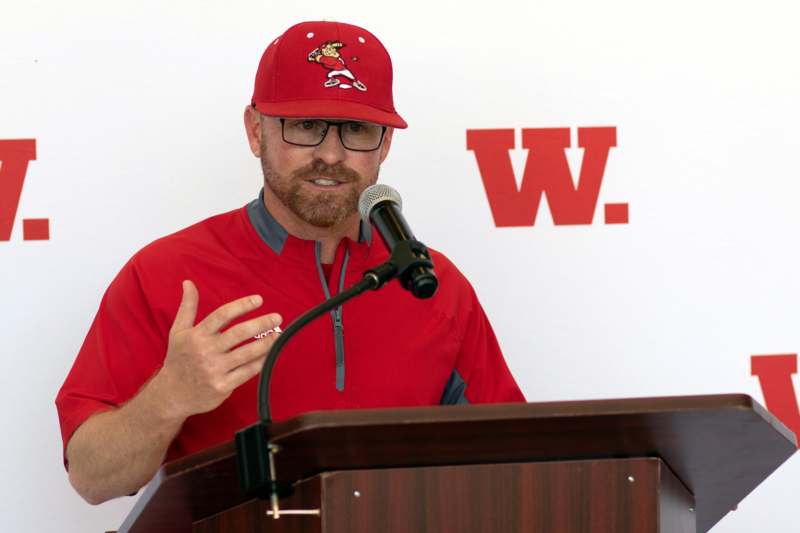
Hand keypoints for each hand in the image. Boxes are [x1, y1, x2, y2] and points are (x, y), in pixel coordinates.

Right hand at [152, 280, 281, 420]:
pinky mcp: (222, 386)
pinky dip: (260, 362)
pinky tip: (270, 354)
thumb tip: (188, 282)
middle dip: (261, 323)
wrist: (172, 394)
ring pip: (247, 353)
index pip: (222, 315)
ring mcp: (215, 369)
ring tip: (279, 334)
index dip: (242, 306)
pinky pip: (247, 372)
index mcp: (196, 335)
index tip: (259, 300)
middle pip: (238, 333)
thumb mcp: (178, 331)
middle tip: (277, 317)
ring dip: (266, 343)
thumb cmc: (178, 359)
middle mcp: (206, 351)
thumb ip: (187, 306)